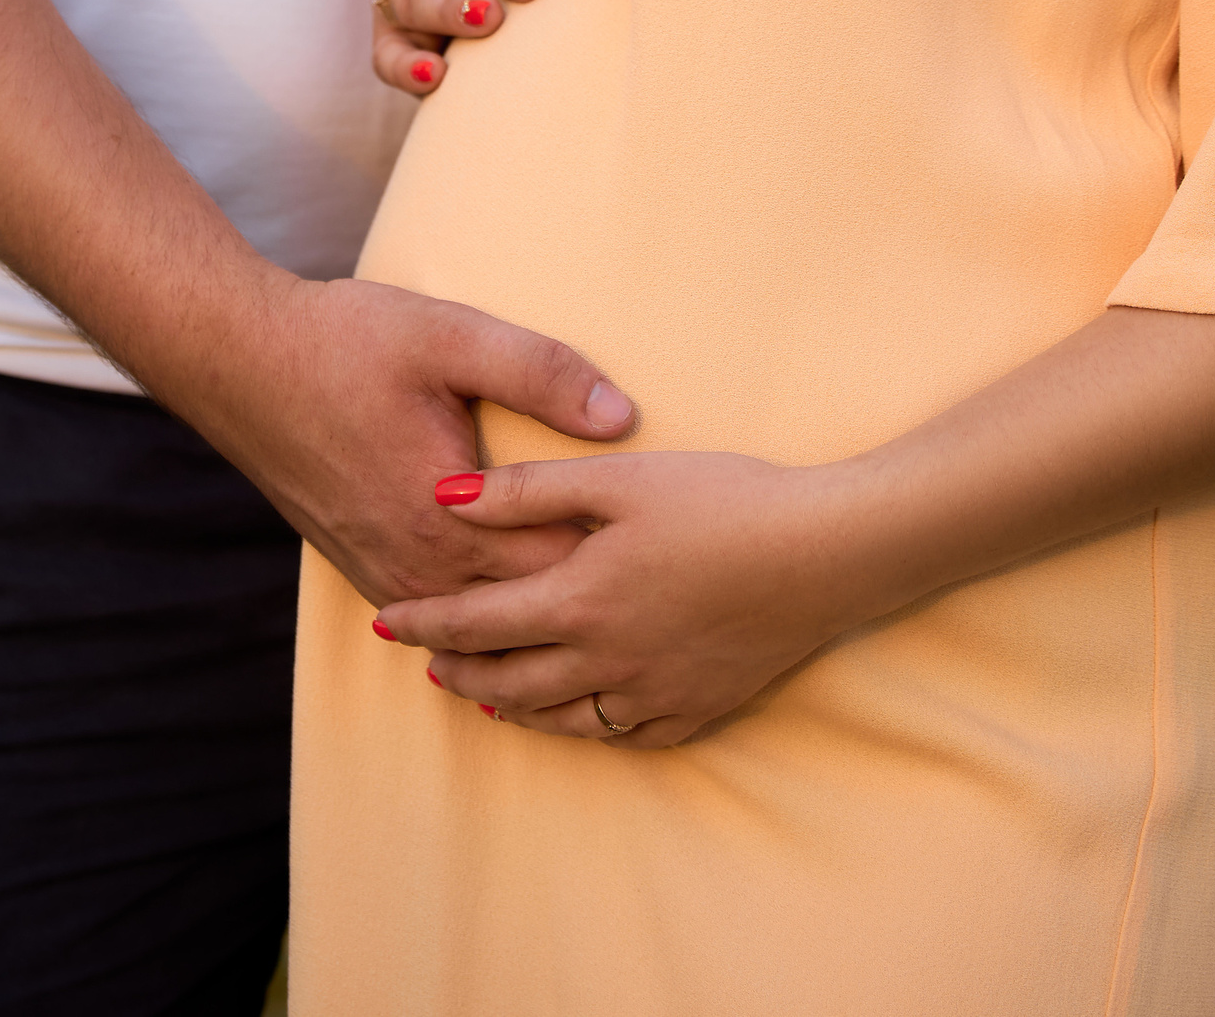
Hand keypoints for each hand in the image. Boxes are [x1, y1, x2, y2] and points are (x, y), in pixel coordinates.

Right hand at [176, 276, 637, 605]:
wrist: (236, 360)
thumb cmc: (344, 341)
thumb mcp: (452, 336)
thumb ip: (541, 373)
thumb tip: (621, 415)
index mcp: (450, 514)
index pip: (561, 565)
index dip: (620, 564)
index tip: (673, 558)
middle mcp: (417, 563)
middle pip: (527, 615)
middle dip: (589, 610)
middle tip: (661, 611)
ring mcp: (384, 574)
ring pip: (478, 635)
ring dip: (534, 634)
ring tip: (604, 641)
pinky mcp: (360, 569)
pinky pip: (434, 625)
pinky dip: (480, 635)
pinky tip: (516, 642)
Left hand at [377, 452, 887, 748]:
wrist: (826, 552)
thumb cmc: (723, 501)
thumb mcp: (618, 480)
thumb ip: (526, 492)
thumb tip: (444, 498)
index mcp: (578, 601)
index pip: (473, 623)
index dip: (423, 623)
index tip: (387, 620)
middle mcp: (605, 661)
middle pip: (506, 682)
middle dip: (459, 673)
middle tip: (427, 664)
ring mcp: (652, 693)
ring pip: (559, 718)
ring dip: (511, 707)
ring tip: (487, 696)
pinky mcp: (697, 707)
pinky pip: (623, 736)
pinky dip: (583, 728)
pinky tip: (576, 715)